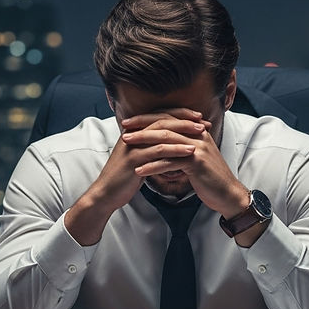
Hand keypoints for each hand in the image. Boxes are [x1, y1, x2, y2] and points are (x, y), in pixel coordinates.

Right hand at [64, 108, 203, 245]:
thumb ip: (151, 148)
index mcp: (135, 131)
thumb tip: (169, 144)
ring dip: (184, 132)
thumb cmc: (125, 177)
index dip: (180, 115)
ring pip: (162, 133)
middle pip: (162, 119)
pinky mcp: (134, 158)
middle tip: (203, 121)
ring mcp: (133, 145)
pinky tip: (191, 151)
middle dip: (185, 119)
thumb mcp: (140, 158)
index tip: (198, 117)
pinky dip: (177, 149)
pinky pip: (158, 150)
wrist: (106, 194)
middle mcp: (133, 134)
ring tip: (202, 133)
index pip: (160, 116)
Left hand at [121, 113, 249, 218]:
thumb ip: (182, 145)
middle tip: (124, 130)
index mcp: (196, 130)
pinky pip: (169, 162)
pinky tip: (139, 171)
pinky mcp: (196, 163)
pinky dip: (152, 166)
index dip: (148, 119)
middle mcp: (198, 135)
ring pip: (165, 141)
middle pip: (165, 125)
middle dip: (142, 127)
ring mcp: (198, 148)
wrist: (227, 193)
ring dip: (143, 143)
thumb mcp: (195, 156)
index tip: (130, 122)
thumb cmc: (208, 177)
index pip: (169, 118)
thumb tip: (162, 140)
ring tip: (126, 148)